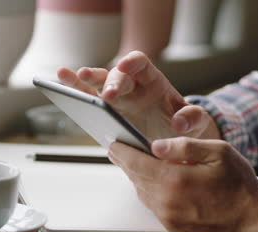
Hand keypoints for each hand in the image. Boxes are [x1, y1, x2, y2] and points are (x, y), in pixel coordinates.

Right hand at [57, 51, 219, 140]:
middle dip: (111, 83)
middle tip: (107, 96)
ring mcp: (117, 99)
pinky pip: (88, 101)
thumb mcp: (196, 122)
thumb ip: (193, 118)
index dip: (132, 63)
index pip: (141, 64)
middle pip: (117, 76)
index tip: (125, 66)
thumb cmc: (184, 126)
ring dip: (82, 81)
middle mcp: (132, 87)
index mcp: (153, 82)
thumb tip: (179, 123)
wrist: (173, 142)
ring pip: (96, 84)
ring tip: (66, 75)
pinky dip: (75, 93)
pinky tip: (61, 86)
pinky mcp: (106, 113)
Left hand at [108, 137, 257, 231]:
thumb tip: (156, 145)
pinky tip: (150, 179)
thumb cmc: (238, 184)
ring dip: (135, 175)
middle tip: (117, 150)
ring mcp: (167, 214)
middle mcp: (166, 200)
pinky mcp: (171, 224)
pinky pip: (150, 203)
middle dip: (125, 161)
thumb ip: (184, 146)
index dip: (122, 151)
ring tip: (133, 161)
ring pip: (140, 190)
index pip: (136, 162)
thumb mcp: (218, 153)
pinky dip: (146, 189)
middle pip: (134, 177)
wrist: (253, 217)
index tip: (113, 143)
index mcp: (175, 179)